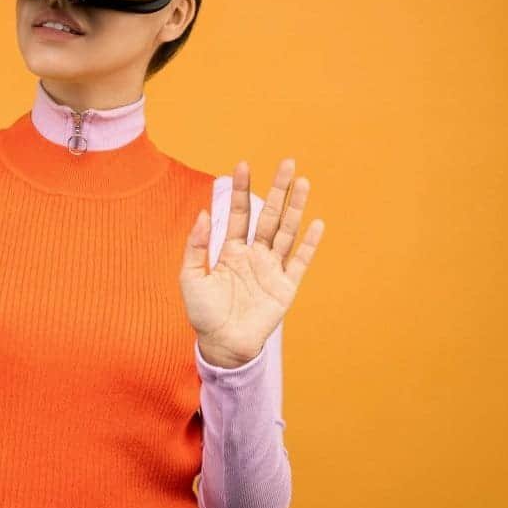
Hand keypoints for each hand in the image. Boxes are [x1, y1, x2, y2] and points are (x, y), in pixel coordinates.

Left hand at [179, 159, 324, 367]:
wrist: (221, 345)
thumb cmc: (203, 313)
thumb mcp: (191, 277)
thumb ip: (196, 246)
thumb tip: (203, 213)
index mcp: (231, 251)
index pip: (239, 213)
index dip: (241, 190)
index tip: (241, 165)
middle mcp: (254, 255)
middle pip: (269, 215)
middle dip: (278, 189)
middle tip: (287, 162)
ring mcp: (272, 269)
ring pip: (286, 231)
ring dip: (296, 208)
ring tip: (303, 182)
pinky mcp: (286, 287)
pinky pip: (300, 261)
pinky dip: (309, 244)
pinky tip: (317, 223)